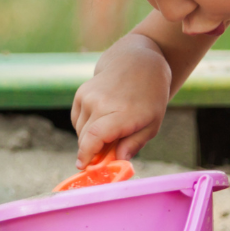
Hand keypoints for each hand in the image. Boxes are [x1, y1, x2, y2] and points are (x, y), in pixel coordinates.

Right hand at [72, 41, 171, 168]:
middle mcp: (101, 103)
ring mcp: (88, 96)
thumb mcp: (152, 124)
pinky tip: (102, 120)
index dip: (87, 154)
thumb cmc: (149, 97)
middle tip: (105, 157)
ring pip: (80, 130)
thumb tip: (117, 160)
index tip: (83, 166)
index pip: (95, 137)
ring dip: (90, 138)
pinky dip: (86, 127)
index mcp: (123, 113)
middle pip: (85, 137)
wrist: (137, 63)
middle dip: (92, 152)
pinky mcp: (80, 93)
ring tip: (110, 132)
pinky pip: (77, 120)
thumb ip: (134, 144)